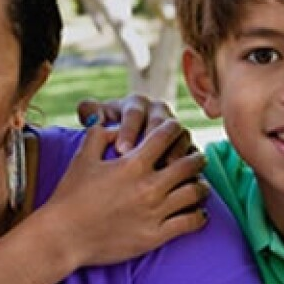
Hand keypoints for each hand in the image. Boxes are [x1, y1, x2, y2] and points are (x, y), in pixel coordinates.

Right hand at [41, 120, 208, 268]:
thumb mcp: (82, 158)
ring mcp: (154, 212)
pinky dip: (199, 215)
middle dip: (195, 156)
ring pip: (195, 192)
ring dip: (201, 185)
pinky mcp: (156, 236)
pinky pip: (191, 222)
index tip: (176, 130)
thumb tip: (114, 122)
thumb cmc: (70, 196)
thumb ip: (99, 134)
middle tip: (196, 157)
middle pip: (189, 163)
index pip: (166, 135)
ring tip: (199, 184)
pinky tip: (196, 212)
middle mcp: (148, 186)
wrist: (64, 236)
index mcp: (132, 164)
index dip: (174, 128)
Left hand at [76, 95, 195, 160]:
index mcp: (136, 104)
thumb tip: (94, 117)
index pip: (134, 112)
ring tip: (163, 169)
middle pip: (162, 122)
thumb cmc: (108, 132)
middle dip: (153, 140)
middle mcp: (159, 112)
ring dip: (174, 152)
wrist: (126, 147)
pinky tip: (178, 179)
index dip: (128, 130)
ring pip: (181, 135)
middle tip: (144, 160)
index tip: (120, 150)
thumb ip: (91, 112)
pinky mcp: (187, 146)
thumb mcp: (97, 119)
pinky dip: (187, 164)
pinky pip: (192, 153)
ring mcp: (175, 129)